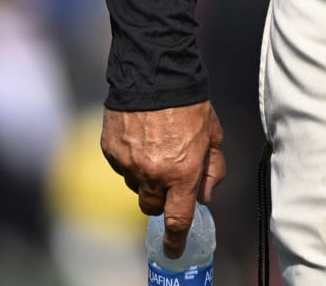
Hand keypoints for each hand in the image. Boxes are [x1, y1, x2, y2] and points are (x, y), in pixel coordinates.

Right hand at [101, 101, 224, 258]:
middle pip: (154, 206)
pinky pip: (122, 169)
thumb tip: (205, 195)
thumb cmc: (190, 104)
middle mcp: (153, 173)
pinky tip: (142, 139)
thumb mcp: (214, 135)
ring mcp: (129, 164)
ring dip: (146, 178)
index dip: (176, 239)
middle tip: (171, 176)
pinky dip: (131, 161)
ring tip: (157, 148)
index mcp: (182, 172)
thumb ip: (212, 169)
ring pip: (136, 187)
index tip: (174, 249)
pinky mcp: (111, 152)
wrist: (155, 75)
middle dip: (164, 198)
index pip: (178, 218)